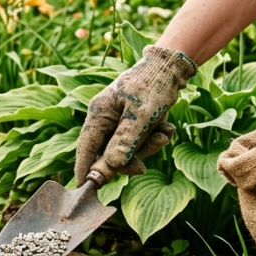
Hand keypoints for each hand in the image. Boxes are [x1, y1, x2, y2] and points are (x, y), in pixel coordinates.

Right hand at [75, 46, 197, 185]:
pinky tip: (166, 127)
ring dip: (148, 146)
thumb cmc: (154, 85)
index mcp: (99, 113)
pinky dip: (155, 137)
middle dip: (130, 158)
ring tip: (164, 132)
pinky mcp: (133, 121)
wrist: (172, 66)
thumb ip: (126, 141)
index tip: (82, 189)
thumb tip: (112, 167)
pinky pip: (140, 140)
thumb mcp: (142, 115)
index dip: (84, 169)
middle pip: (108, 152)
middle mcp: (105, 118)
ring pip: (127, 148)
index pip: (86, 148)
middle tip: (143, 169)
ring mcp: (119, 119)